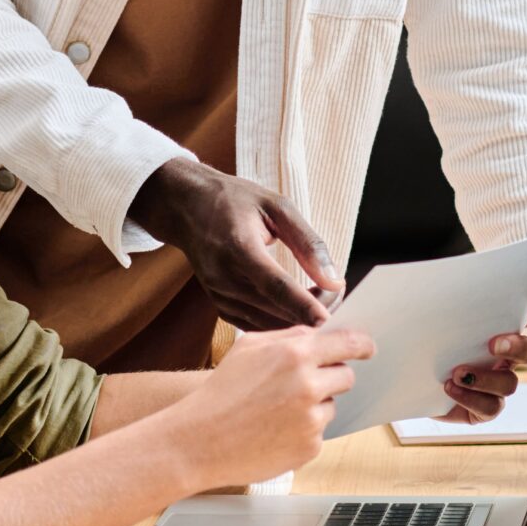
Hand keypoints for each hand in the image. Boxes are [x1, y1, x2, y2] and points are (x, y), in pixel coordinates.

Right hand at [133, 159, 339, 331]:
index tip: (327, 320)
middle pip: (273, 309)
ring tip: (323, 301)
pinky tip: (299, 311)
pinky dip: (279, 323)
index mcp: (238, 247)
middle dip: (311, 311)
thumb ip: (307, 242)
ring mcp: (219, 294)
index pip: (274, 284)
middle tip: (338, 297)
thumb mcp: (276, 207)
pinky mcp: (220, 305)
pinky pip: (255, 325)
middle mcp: (224, 276)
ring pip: (266, 323)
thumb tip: (334, 278)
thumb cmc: (235, 200)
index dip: (302, 304)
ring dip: (298, 320)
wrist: (187, 207)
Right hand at [177, 325, 374, 486]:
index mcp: (296, 354)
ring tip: (275, 411)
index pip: (349, 343)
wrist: (198, 440)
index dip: (363, 345)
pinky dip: (302, 431)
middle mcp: (308, 385)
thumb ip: (288, 336)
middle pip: (346, 376)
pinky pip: (318, 432)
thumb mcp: (249, 347)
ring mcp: (311, 419)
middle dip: (331, 377)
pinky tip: (273, 430)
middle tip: (302, 384)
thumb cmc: (220, 393)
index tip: (368, 348)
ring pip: (331, 405)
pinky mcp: (309, 447)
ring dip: (313, 406)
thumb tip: (318, 334)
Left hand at [436, 290, 526, 423]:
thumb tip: (482, 283)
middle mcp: (504, 358)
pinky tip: (449, 388)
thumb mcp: (440, 315)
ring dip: (485, 378)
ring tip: (457, 373)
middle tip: (493, 344)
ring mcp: (494, 385)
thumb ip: (459, 299)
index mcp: (500, 330)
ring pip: (509, 384)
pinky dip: (471, 398)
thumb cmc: (426, 339)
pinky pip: (490, 408)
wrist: (401, 375)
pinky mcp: (480, 409)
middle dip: (518, 347)